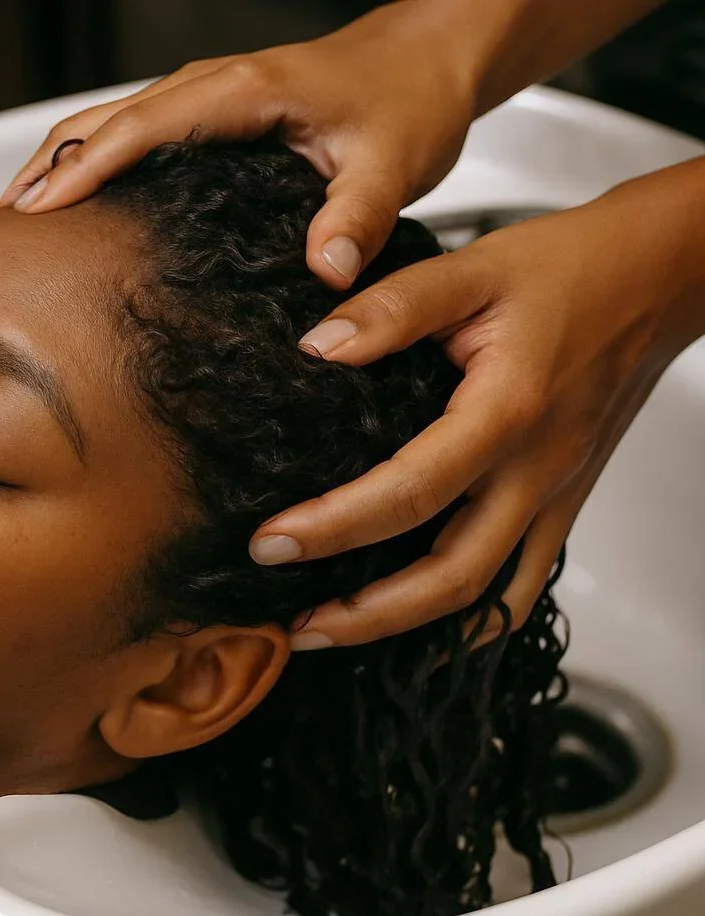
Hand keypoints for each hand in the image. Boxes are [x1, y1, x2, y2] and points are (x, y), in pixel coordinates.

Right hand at [0, 2, 483, 287]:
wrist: (425, 61)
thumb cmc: (409, 98)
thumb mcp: (394, 161)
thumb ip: (358, 217)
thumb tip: (325, 272)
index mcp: (242, 92)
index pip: (140, 127)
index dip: (84, 170)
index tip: (38, 211)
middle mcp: (213, 87)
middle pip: (101, 120)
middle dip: (44, 169)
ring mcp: (208, 97)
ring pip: (109, 123)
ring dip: (57, 163)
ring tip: (17, 214)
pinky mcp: (215, 115)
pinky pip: (136, 133)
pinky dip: (93, 160)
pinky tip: (80, 196)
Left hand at [251, 161, 704, 649]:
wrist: (660, 276)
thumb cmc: (569, 268)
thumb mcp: (474, 267)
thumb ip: (394, 307)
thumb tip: (318, 348)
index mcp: (507, 411)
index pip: (409, 493)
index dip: (333, 528)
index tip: (269, 544)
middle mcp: (535, 470)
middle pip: (450, 576)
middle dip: (364, 613)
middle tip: (291, 623)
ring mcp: (555, 495)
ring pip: (485, 595)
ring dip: (407, 628)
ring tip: (335, 633)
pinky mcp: (563, 501)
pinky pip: (521, 585)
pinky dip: (471, 623)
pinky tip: (423, 630)